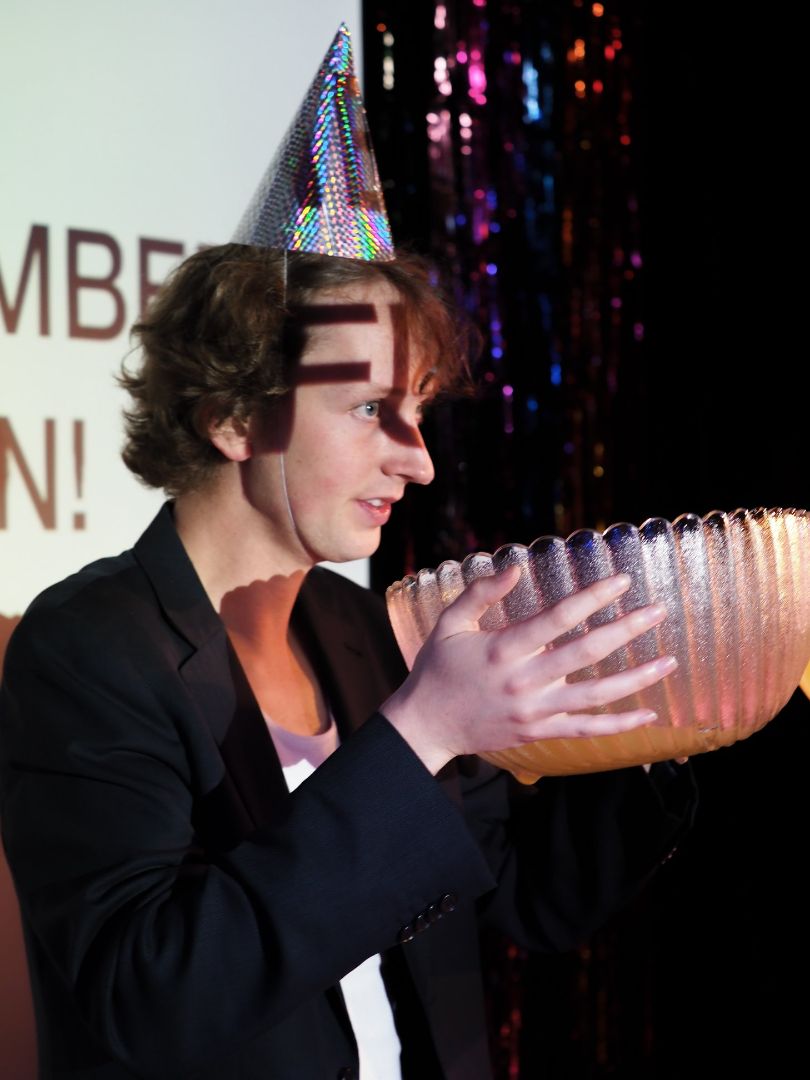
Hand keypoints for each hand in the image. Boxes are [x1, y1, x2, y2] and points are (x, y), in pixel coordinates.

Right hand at [382, 565, 676, 773]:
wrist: (424, 725)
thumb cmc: (437, 668)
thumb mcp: (450, 623)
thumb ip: (481, 593)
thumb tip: (515, 566)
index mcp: (502, 649)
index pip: (557, 618)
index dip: (592, 597)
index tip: (621, 580)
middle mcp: (523, 680)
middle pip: (585, 653)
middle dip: (626, 630)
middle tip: (658, 611)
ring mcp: (534, 710)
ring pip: (595, 695)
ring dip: (636, 678)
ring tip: (670, 661)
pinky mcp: (538, 732)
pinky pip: (585, 730)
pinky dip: (619, 725)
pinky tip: (649, 714)